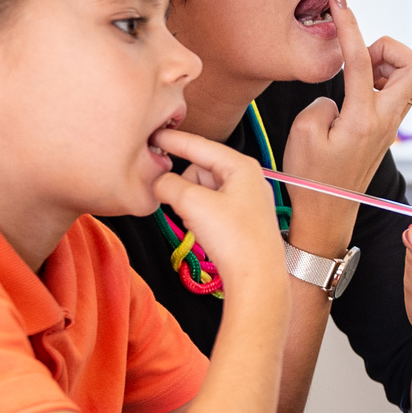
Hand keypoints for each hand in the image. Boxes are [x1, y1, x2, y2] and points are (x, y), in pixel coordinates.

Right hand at [152, 129, 283, 293]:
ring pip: (204, 189)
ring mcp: (247, 199)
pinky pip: (211, 206)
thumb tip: (159, 182)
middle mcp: (248, 178)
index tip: (154, 134)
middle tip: (181, 205)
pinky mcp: (242, 219)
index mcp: (241, 166)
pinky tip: (204, 231)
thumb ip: (169, 185)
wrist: (256, 278)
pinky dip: (200, 214)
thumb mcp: (193, 204)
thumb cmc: (235, 239)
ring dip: (191, 202)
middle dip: (184, 185)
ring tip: (197, 222)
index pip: (201, 145)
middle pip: (200, 169)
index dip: (174, 140)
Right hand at [283, 0, 411, 252]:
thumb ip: (323, 100)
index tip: (340, 3)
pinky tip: (355, 91)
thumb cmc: (311, 178)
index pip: (361, 59)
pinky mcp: (385, 130)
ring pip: (409, 77)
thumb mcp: (303, 132)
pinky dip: (380, 80)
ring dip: (386, 64)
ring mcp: (390, 126)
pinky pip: (395, 92)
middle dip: (389, 48)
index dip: (350, 24)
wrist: (325, 213)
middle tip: (360, 56)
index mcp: (363, 117)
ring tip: (356, 75)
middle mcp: (385, 120)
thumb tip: (340, 94)